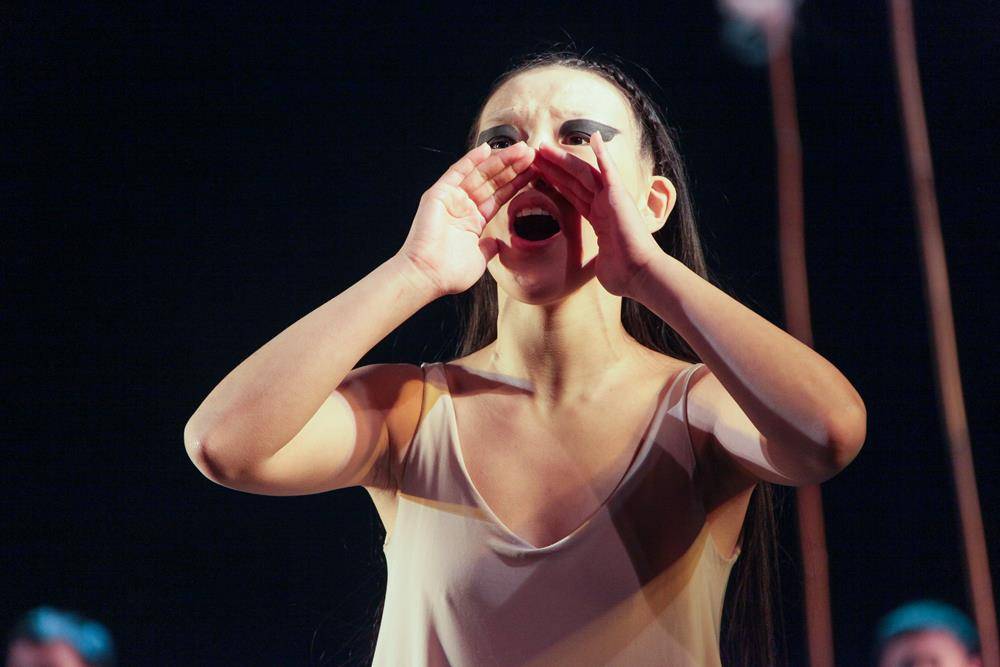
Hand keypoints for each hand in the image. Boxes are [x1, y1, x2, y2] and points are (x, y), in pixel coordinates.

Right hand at [398, 141, 535, 296]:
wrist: (427, 276)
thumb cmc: (450, 273)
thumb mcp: (479, 259)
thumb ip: (488, 248)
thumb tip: (496, 243)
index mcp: (473, 221)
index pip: (499, 196)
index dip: (516, 183)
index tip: (534, 172)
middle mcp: (462, 207)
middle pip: (492, 181)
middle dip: (512, 167)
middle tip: (532, 153)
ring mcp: (451, 198)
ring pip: (479, 174)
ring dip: (500, 160)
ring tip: (521, 149)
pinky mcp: (438, 194)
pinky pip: (457, 172)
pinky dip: (471, 160)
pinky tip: (488, 148)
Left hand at [532, 132, 663, 297]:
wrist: (639, 275)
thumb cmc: (622, 275)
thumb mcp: (600, 264)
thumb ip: (595, 259)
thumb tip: (595, 269)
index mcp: (600, 219)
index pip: (573, 196)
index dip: (556, 184)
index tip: (539, 174)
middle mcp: (605, 205)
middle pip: (574, 181)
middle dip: (553, 168)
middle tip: (535, 154)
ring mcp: (612, 199)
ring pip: (582, 173)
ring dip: (563, 159)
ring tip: (543, 148)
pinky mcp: (618, 197)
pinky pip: (608, 171)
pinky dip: (602, 153)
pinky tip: (594, 136)